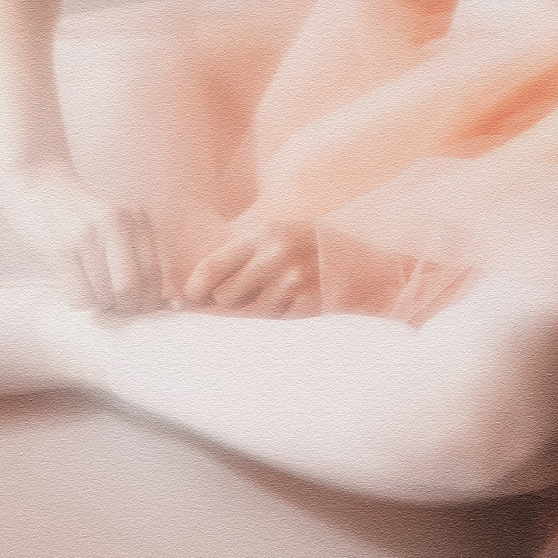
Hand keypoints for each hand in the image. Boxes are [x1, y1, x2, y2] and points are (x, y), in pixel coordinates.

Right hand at [0, 163, 161, 314]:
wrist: (37, 185)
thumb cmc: (81, 214)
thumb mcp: (116, 224)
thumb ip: (138, 255)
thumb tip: (166, 303)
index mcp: (135, 218)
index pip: (153, 274)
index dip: (147, 301)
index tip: (139, 307)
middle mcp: (115, 224)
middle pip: (129, 288)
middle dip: (123, 307)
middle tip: (114, 306)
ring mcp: (86, 235)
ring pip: (103, 296)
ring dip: (98, 303)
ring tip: (89, 285)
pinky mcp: (59, 249)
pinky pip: (79, 296)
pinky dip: (79, 300)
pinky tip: (73, 282)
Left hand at [182, 218, 320, 317]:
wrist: (364, 264)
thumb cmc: (311, 249)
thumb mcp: (277, 235)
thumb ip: (241, 254)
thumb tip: (198, 289)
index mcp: (265, 233)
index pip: (213, 266)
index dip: (195, 287)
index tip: (193, 296)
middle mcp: (277, 255)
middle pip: (225, 296)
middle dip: (229, 300)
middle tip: (244, 294)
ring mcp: (293, 282)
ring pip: (249, 314)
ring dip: (256, 311)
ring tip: (277, 295)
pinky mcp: (308, 305)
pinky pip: (273, 323)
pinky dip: (277, 318)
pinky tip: (293, 303)